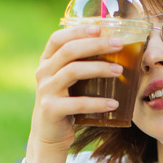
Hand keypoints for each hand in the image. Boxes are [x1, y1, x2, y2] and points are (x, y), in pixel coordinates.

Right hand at [29, 24, 123, 148]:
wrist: (49, 134)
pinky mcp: (51, 109)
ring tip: (119, 70)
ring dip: (99, 68)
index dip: (77, 30)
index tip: (99, 28)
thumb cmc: (67, 103)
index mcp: (47, 61)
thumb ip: (82, 64)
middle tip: (118, 44)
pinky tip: (114, 103)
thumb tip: (116, 48)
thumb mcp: (70, 81)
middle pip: (69, 51)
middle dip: (95, 45)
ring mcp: (45, 91)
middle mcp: (43, 72)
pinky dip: (98, 103)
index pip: (58, 38)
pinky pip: (77, 103)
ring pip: (73, 71)